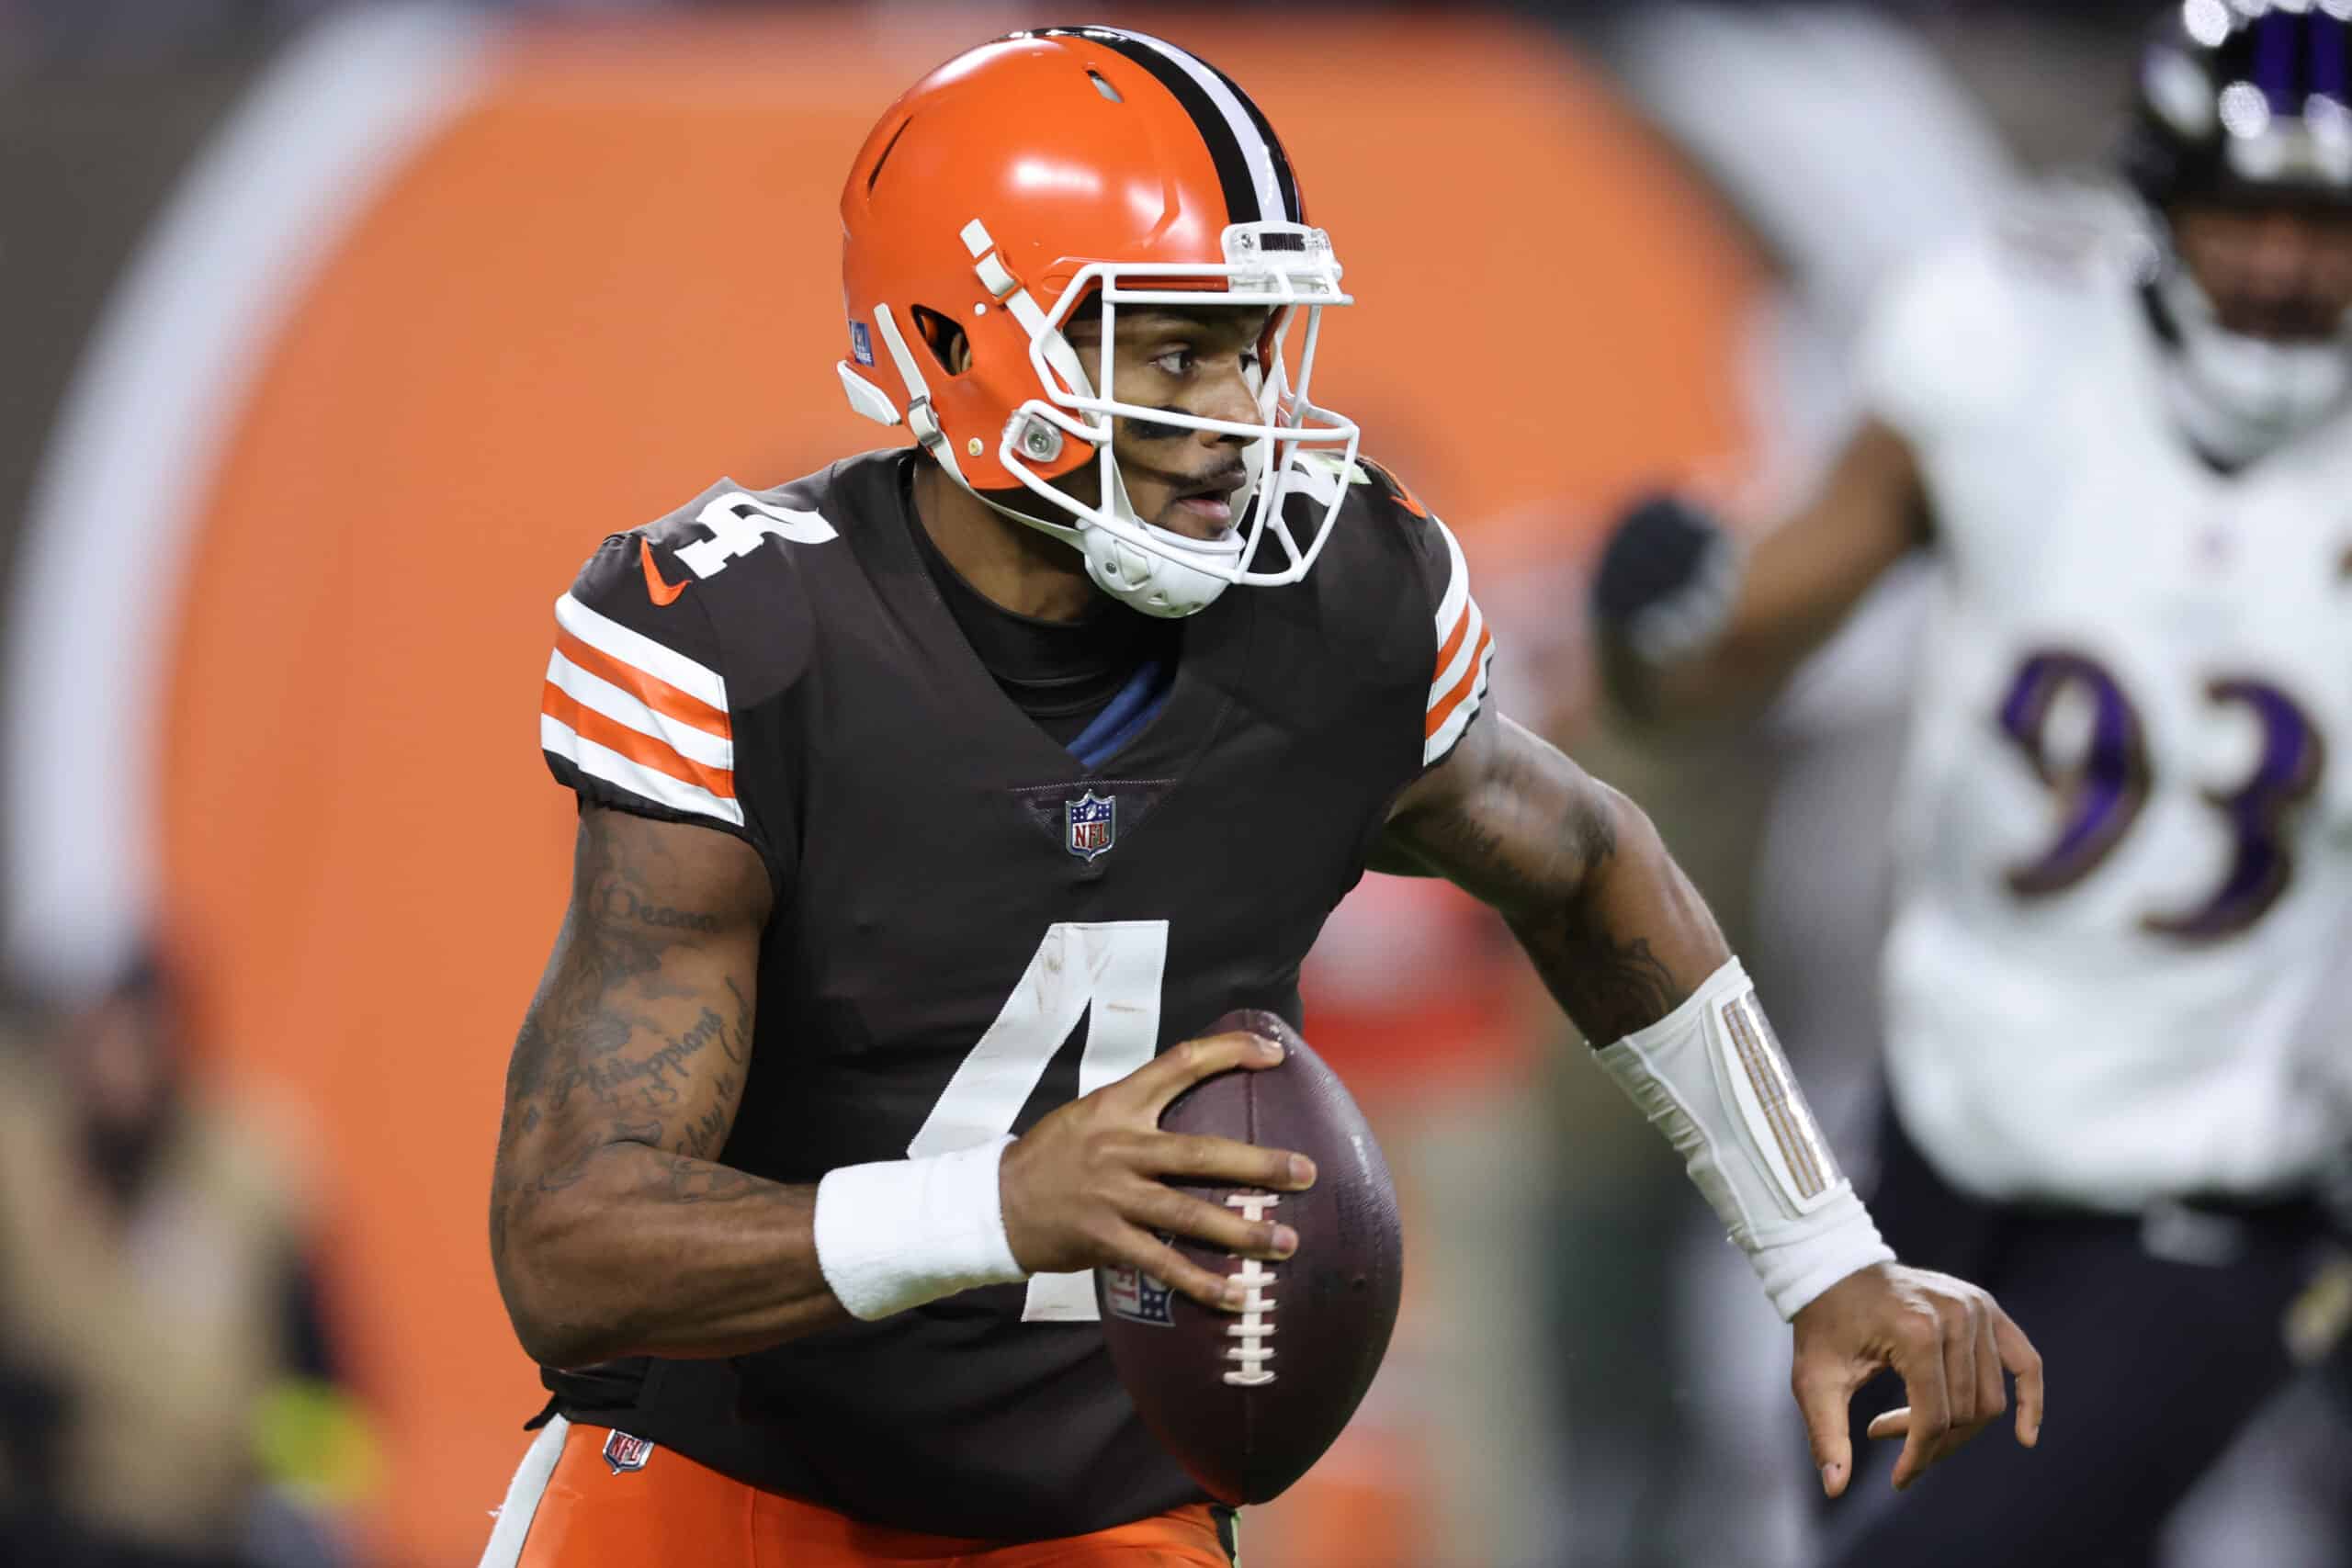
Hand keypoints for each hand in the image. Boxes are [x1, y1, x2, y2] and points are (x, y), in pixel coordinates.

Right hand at [999, 1031, 1316, 1311]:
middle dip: (1258, 1164)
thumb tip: (1203, 1102)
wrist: (995, 1201)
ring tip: (1286, 1243)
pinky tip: (1236, 1296)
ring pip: (1188, 1214)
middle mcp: (1119, 1145)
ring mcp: (1113, 1195)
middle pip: (1200, 1153)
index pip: (1181, 1063)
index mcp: (1119, 1103)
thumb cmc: (1055, 1155)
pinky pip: (1162, 1264)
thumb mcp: (1093, 1113)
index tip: (1274, 1053)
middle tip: (1307, 1173)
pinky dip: (1201, 1283)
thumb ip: (1141, 1108)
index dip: (1230, 1053)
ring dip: (1241, 1231)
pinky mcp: (1104, 1239)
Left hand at [1791, 1262, 2043, 1496]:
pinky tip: (2025, 1436)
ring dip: (1957, 1426)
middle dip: (1930, 1441)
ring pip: (1988, 1399)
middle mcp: (1956, 1316)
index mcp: (1916, 1331)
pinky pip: (2024, 1362)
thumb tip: (1835, 1489)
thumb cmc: (1823, 1324)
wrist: (1833, 1267)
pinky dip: (2030, 1399)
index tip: (1897, 1479)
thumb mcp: (1814, 1379)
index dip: (1917, 1457)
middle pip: (1965, 1412)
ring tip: (1908, 1424)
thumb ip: (1826, 1433)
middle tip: (1884, 1435)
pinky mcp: (1987, 1307)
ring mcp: (1976, 1308)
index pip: (1934, 1418)